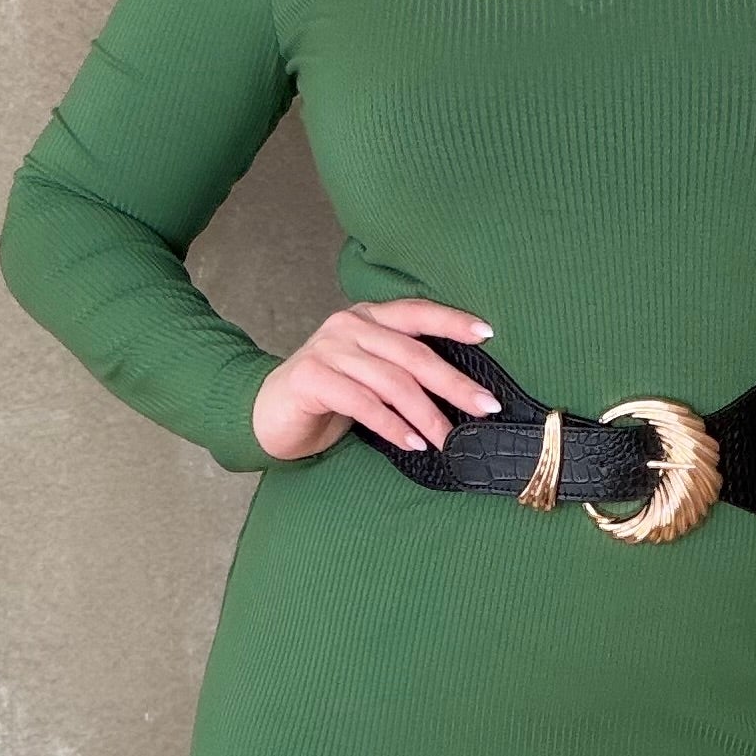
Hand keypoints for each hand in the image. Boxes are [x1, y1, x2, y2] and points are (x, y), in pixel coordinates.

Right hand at [251, 297, 500, 462]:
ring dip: (426, 414)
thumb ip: (401, 367)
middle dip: (454, 383)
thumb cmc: (328, 397)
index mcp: (368, 317)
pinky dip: (392, 426)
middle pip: (412, 354)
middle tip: (486, 407)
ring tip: (448, 439)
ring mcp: (328, 350)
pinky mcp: (312, 378)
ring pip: (392, 382)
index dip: (452, 320)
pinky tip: (413, 443)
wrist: (267, 414)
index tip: (488, 333)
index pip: (416, 311)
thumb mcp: (369, 373)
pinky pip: (363, 403)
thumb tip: (462, 391)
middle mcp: (349, 326)